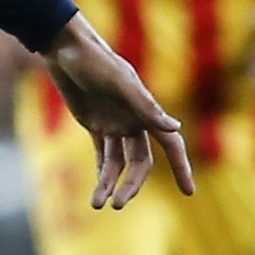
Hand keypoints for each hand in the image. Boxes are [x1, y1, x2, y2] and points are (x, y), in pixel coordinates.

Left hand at [37, 14, 195, 208]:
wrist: (66, 49)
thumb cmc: (96, 61)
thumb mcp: (120, 83)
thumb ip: (145, 106)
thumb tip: (175, 127)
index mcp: (147, 112)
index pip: (171, 145)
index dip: (181, 168)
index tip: (189, 192)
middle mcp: (135, 121)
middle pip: (141, 162)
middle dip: (131, 185)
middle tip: (117, 205)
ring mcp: (114, 124)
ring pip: (118, 163)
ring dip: (109, 183)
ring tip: (97, 205)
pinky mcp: (94, 124)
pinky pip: (101, 155)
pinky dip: (100, 172)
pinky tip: (95, 192)